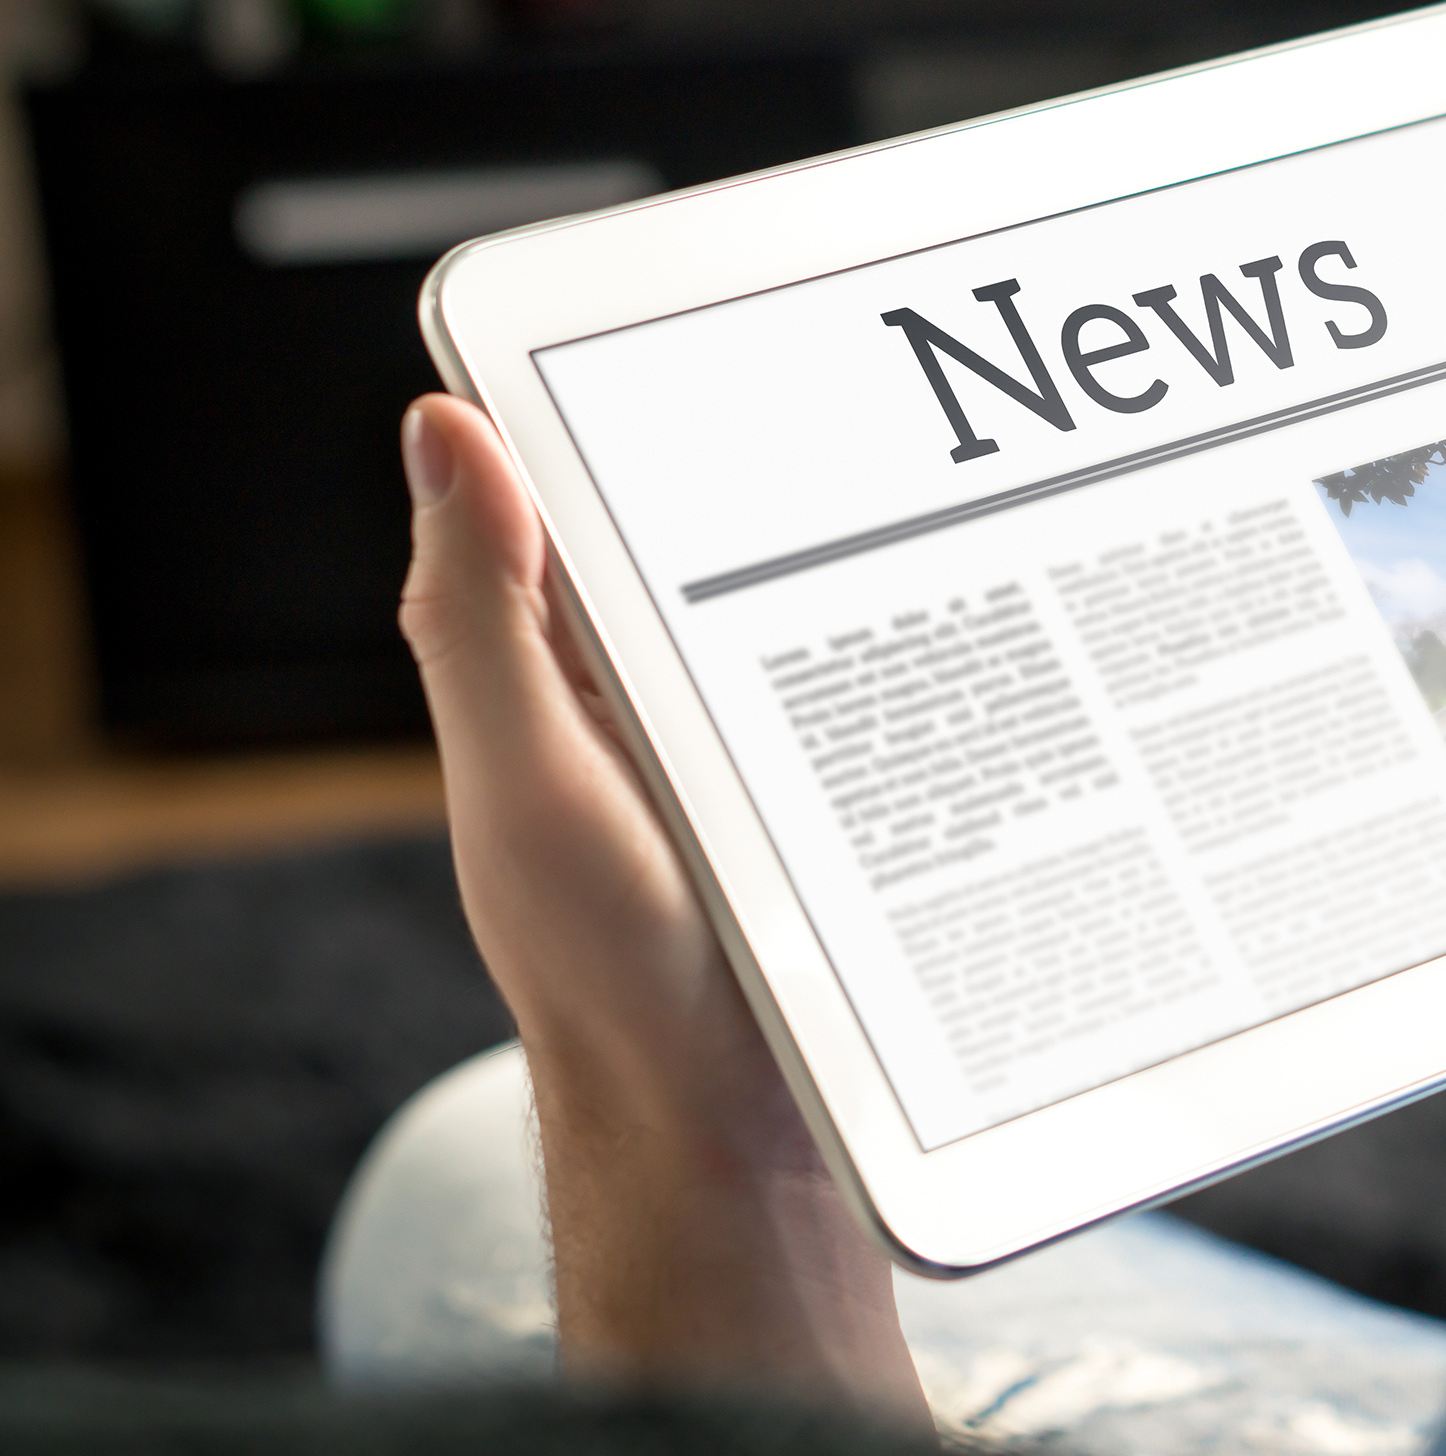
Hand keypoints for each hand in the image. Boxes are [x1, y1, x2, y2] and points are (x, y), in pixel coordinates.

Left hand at [398, 392, 925, 1419]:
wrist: (739, 1143)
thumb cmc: (613, 981)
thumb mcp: (530, 782)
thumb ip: (485, 617)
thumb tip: (441, 429)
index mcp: (557, 674)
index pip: (575, 494)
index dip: (620, 398)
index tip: (698, 313)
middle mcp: (653, 702)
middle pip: (723, 540)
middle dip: (797, 466)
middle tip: (889, 390)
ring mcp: (753, 757)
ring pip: (817, 618)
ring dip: (879, 563)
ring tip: (969, 487)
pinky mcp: (836, 813)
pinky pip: (882, 709)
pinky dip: (928, 664)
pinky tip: (993, 634)